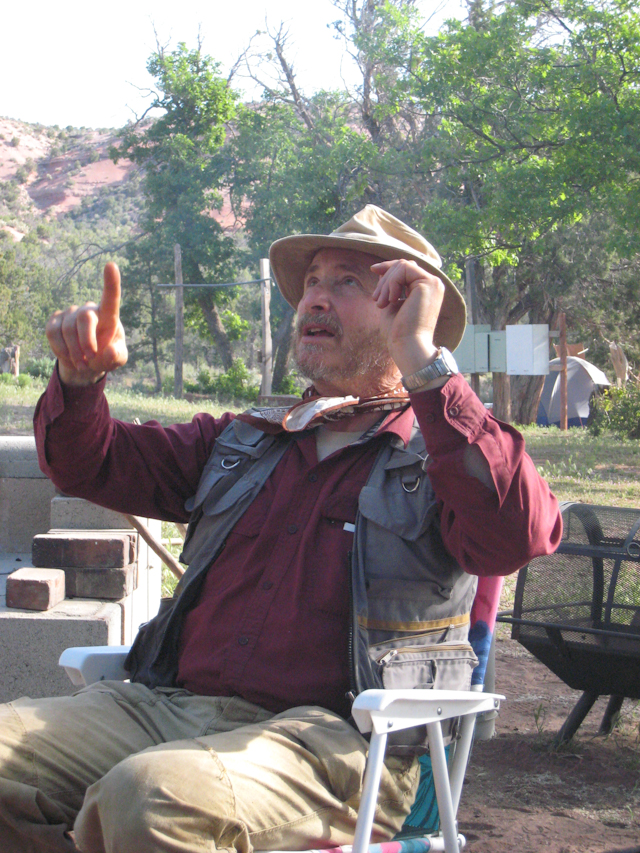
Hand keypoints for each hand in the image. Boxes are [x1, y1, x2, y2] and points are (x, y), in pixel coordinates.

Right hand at [45, 262, 127, 385]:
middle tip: (90, 358)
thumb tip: (108, 350)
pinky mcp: (55, 320)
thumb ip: (116, 356)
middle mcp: (89, 310)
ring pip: (67, 330)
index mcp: (109, 316)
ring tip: (82, 363)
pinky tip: (69, 355)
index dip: (111, 282)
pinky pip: (52, 333)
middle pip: (85, 317)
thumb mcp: (117, 360)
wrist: (86, 362)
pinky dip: (60, 350)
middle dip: (86, 341)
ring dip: (74, 352)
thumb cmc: (106, 357)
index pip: (111, 298)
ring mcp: (70, 313)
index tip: (111, 265)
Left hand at [371, 259, 444, 376]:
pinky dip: (391, 283)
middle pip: (403, 265)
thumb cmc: (398, 331)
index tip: (373, 269)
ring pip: (402, 266)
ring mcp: (433, 283)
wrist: (407, 346)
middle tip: (376, 300)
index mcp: (426, 289)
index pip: (407, 268)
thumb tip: (383, 271)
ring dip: (385, 283)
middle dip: (384, 279)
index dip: (389, 267)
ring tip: (381, 303)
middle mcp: (433, 284)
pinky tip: (390, 300)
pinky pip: (404, 269)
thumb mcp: (392, 303)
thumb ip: (390, 287)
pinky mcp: (429, 283)